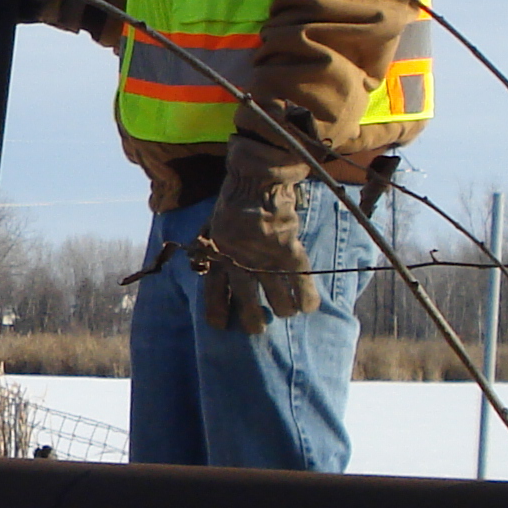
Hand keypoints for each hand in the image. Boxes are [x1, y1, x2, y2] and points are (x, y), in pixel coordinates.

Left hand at [191, 144, 319, 334]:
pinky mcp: (289, 253)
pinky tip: (308, 307)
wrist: (256, 180)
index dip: (218, 314)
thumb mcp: (209, 227)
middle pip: (247, 306)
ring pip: (278, 301)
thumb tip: (198, 266)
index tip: (221, 327)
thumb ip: (207, 249)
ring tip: (287, 310)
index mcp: (218, 259)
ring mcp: (266, 261)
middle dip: (254, 322)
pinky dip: (307, 298)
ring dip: (283, 309)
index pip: (214, 295)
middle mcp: (240, 265)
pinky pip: (302, 284)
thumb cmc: (232, 202)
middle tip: (258, 327)